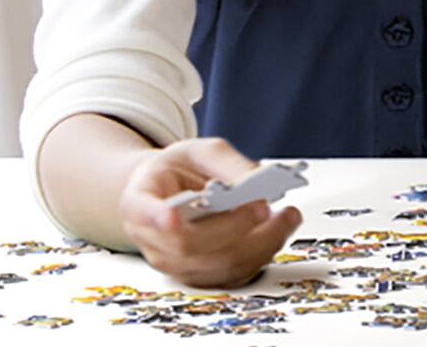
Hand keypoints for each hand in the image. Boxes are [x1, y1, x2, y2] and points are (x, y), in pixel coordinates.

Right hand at [117, 137, 302, 287]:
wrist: (171, 191)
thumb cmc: (180, 170)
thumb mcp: (200, 151)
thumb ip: (226, 162)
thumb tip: (257, 179)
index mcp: (139, 202)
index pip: (143, 213)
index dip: (156, 217)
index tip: (171, 216)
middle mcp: (152, 239)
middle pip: (190, 244)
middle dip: (235, 226)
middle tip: (265, 205)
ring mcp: (175, 263)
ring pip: (217, 265)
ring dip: (260, 243)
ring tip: (287, 217)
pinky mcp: (200, 276)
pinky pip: (233, 275)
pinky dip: (262, 255)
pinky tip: (278, 231)